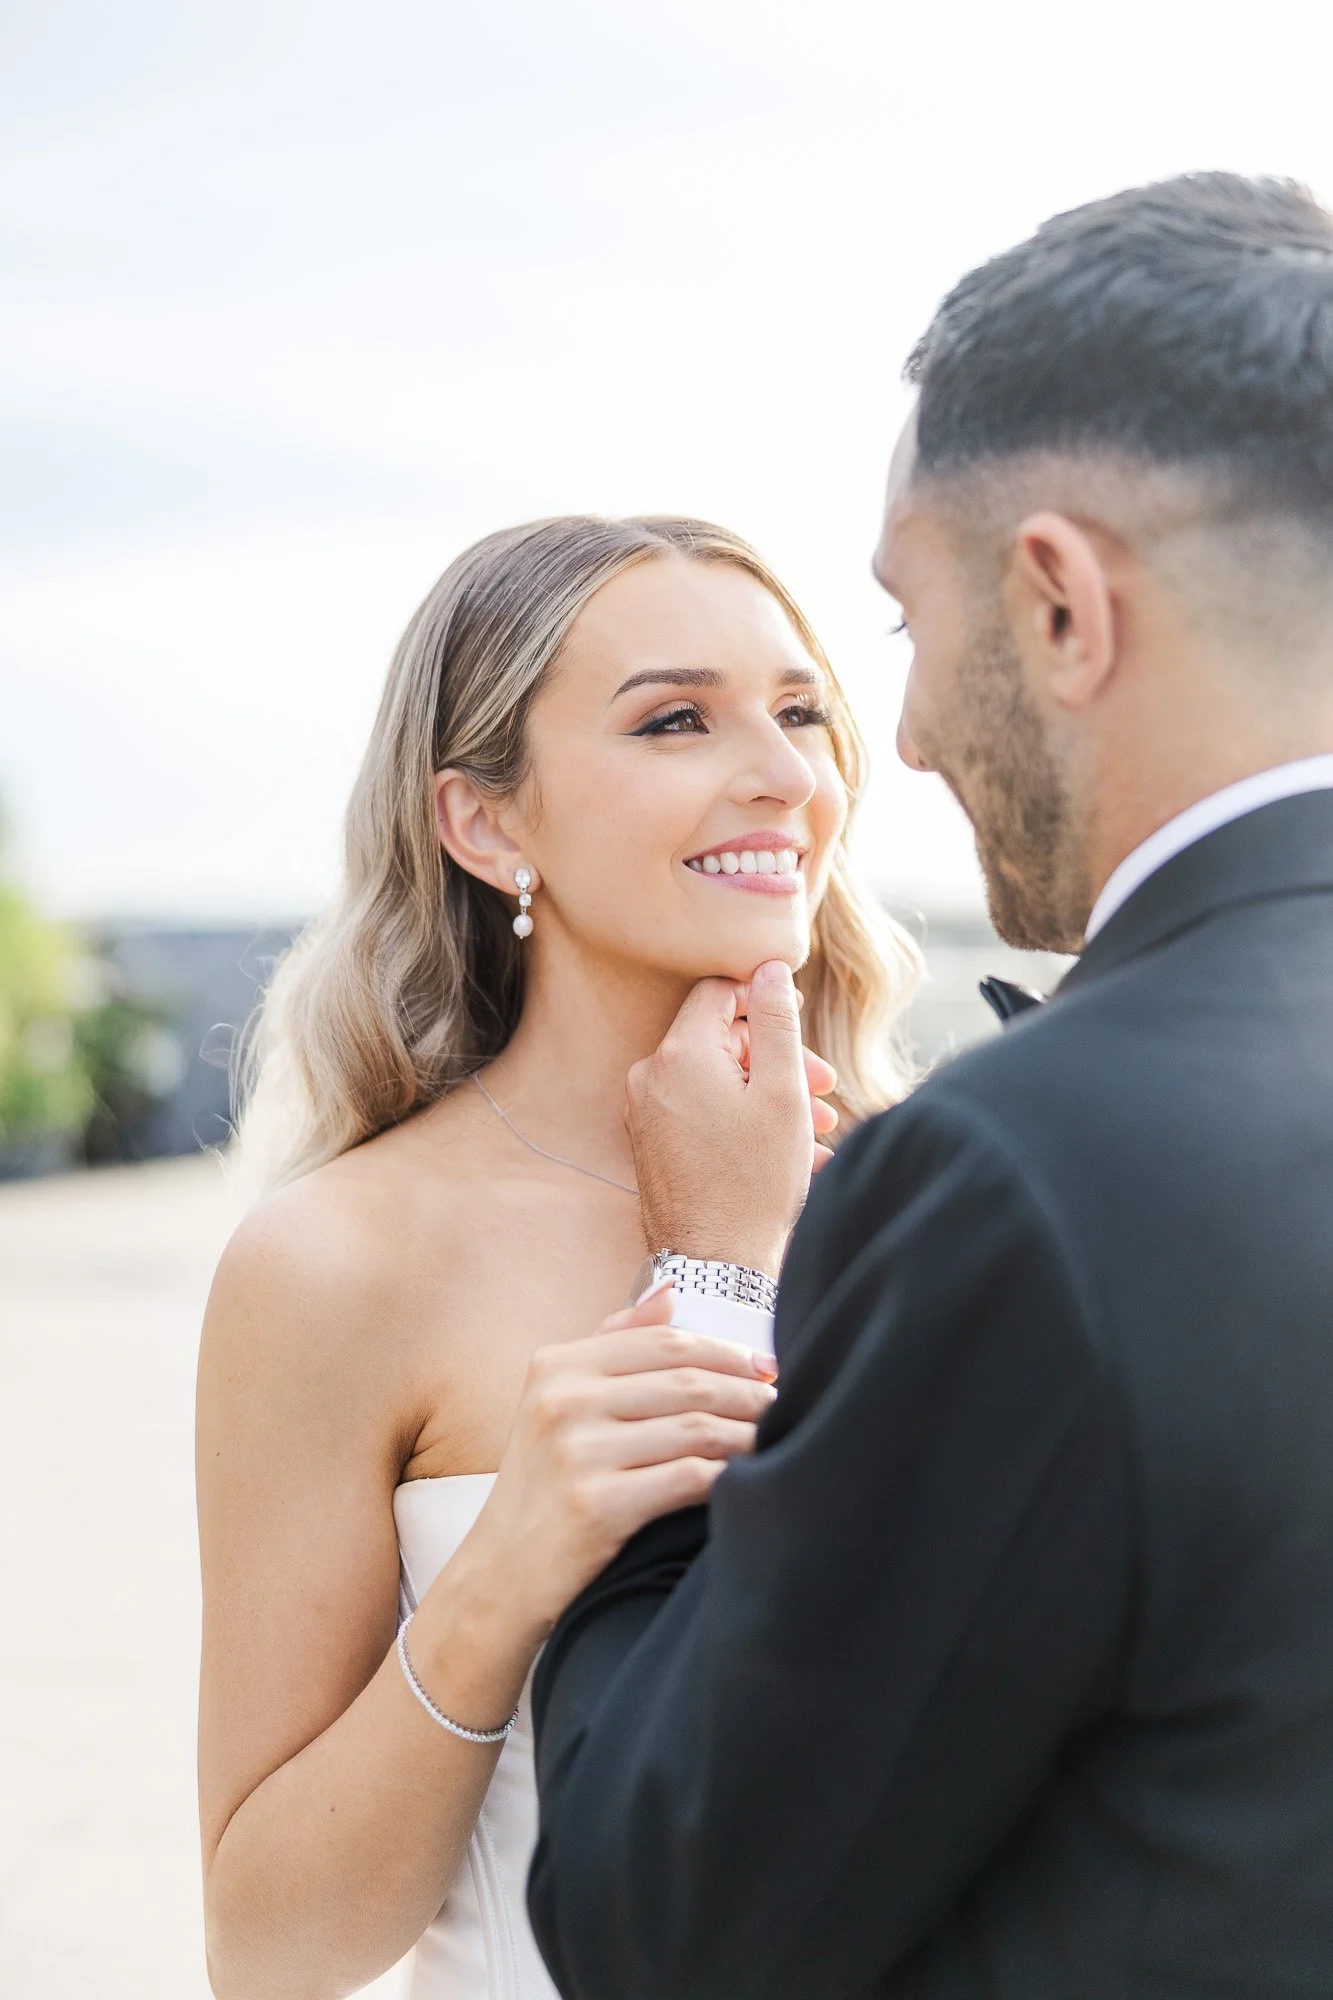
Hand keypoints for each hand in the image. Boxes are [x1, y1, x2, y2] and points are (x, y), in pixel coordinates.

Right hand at [450, 1284, 777, 1644]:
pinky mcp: (596, 1506)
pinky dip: (730, 1476)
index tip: (765, 1367)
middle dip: (748, 1391)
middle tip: (783, 1403)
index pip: (663, 1342)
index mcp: (556, 1366)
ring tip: (777, 1439)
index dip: (725, 1351)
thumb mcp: (557, 1404)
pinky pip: (689, 1478)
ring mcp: (577, 1453)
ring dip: (750, 1433)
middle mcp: (563, 1401)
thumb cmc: (541, 1488)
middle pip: (687, 1381)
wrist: (499, 1577)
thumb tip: (671, 1292)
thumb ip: (610, 1344)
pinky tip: (751, 1479)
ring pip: (697, 1428)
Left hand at [626, 960, 837, 1277]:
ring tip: (816, 1128)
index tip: (800, 1025)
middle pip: (721, 1040)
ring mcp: (646, 1113)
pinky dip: (742, 1121)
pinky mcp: (651, 1145)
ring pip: (716, 1080)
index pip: (720, 993)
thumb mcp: (782, 1092)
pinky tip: (788, 1151)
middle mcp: (650, 1077)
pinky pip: (702, 1114)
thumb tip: (770, 967)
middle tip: (825, 1090)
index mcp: (679, 1054)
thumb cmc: (754, 1181)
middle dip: (778, 1060)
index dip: (765, 1002)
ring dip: (768, 1095)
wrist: (715, 1264)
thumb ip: (776, 1021)